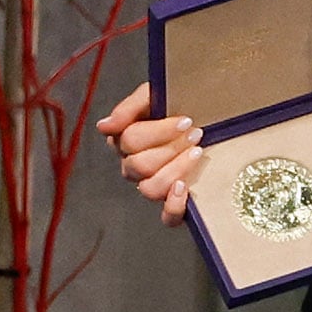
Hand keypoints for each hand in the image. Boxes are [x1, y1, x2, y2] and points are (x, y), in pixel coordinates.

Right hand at [101, 83, 204, 223]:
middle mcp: (135, 166)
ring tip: (196, 153)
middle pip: (139, 165)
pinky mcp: (173, 204)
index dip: (158, 132)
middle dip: (170, 147)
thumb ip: (130, 107)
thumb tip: (104, 126)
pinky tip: (183, 188)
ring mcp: (153, 185)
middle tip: (195, 134)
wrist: (207, 112)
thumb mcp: (155, 94)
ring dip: (175, 170)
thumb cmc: (179, 104)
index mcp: (126, 140)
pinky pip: (167, 217)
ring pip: (150, 189)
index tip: (185, 120)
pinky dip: (173, 206)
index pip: (130, 141)